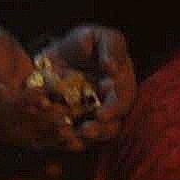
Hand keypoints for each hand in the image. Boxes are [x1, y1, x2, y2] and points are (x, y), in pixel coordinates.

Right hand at [0, 23, 130, 150]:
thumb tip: (1, 92)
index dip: (19, 107)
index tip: (41, 95)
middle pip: (15, 131)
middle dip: (41, 123)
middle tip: (64, 114)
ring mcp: (5, 131)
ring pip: (29, 139)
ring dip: (51, 134)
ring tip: (71, 122)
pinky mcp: (22, 131)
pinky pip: (39, 140)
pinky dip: (56, 138)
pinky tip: (74, 132)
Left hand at [35, 25, 136, 143]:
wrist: (56, 53)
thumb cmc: (84, 43)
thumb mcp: (97, 36)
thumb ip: (111, 47)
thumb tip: (113, 68)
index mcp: (121, 86)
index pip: (123, 101)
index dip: (114, 108)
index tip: (101, 112)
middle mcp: (110, 106)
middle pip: (112, 126)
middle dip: (100, 130)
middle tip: (86, 130)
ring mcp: (93, 118)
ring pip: (96, 136)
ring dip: (85, 139)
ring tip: (72, 136)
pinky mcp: (75, 124)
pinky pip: (76, 140)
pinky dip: (70, 142)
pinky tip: (60, 138)